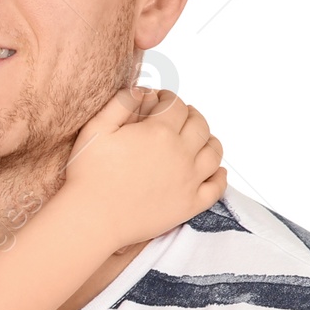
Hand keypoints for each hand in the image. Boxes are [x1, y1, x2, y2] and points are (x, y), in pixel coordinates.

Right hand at [64, 85, 226, 247]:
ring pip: (214, 152)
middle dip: (190, 115)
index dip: (168, 99)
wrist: (92, 219)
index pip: (176, 105)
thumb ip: (120, 103)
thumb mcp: (96, 129)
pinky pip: (217, 188)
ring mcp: (188, 181)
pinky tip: (215, 171)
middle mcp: (180, 154)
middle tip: (179, 117)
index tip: (159, 102)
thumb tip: (142, 91)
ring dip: (209, 140)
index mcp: (159, 132)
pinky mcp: (189, 205)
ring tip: (199, 139)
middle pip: (200, 125)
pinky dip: (220, 176)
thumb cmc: (88, 174)